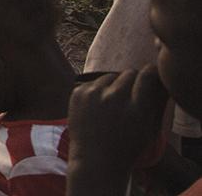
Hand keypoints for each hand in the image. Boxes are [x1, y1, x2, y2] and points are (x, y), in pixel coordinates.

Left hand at [66, 68, 166, 194]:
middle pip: (128, 73)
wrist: (96, 159)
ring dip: (114, 85)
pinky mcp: (78, 93)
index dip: (150, 72)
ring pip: (110, 76)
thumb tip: (152, 72)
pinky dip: (98, 91)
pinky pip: (93, 83)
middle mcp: (115, 98)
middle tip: (131, 94)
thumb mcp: (148, 127)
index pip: (146, 76)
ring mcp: (94, 94)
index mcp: (137, 108)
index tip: (150, 73)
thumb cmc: (127, 145)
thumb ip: (152, 101)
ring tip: (113, 104)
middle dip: (132, 80)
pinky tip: (98, 108)